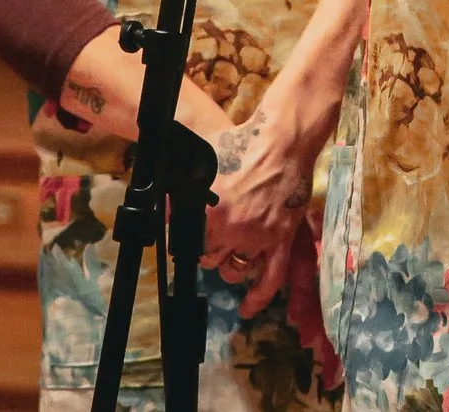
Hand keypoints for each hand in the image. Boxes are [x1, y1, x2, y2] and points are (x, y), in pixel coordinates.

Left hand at [202, 99, 327, 311]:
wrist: (282, 140)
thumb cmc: (242, 144)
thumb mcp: (203, 162)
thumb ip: (182, 187)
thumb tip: (165, 206)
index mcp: (210, 212)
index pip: (187, 242)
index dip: (186, 240)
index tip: (187, 236)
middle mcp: (233, 231)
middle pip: (210, 259)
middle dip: (207, 252)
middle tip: (209, 241)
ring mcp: (259, 239)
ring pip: (235, 271)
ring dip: (228, 267)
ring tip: (226, 256)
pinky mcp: (281, 240)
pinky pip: (270, 279)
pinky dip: (258, 298)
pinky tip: (246, 309)